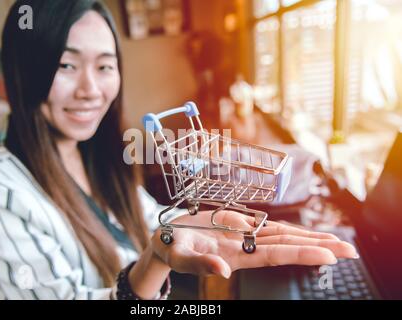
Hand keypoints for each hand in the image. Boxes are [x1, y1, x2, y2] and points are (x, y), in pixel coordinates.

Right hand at [151, 210, 357, 278]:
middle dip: (318, 247)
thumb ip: (201, 263)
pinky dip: (288, 228)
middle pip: (288, 245)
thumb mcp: (180, 256)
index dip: (302, 254)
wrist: (167, 240)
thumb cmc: (171, 249)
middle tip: (350, 250)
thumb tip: (223, 269)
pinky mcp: (238, 226)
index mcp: (235, 255)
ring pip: (282, 235)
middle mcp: (245, 247)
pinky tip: (302, 231)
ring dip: (309, 237)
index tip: (329, 256)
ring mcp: (243, 236)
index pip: (275, 255)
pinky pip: (268, 226)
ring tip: (335, 240)